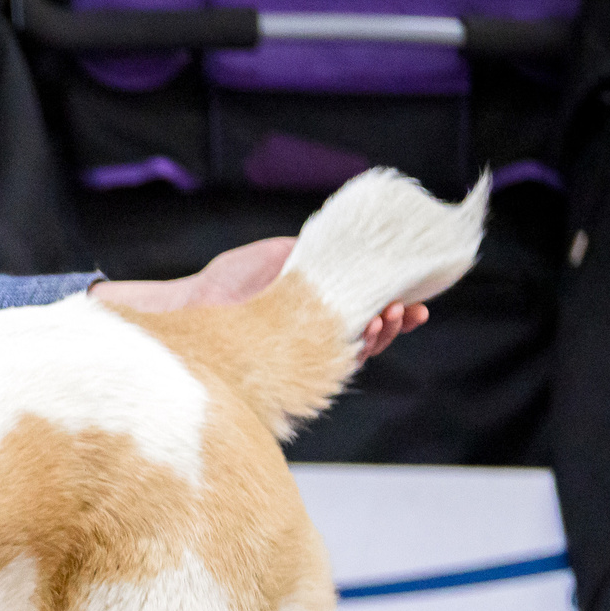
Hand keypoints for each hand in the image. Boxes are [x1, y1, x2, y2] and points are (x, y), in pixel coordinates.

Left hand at [93, 236, 429, 363]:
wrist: (191, 307)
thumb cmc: (226, 282)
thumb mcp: (277, 255)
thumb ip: (312, 252)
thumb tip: (348, 240)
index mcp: (318, 305)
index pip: (368, 305)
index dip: (397, 300)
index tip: (419, 292)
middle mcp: (317, 331)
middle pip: (373, 331)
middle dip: (399, 321)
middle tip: (412, 309)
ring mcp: (306, 352)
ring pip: (358, 352)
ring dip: (381, 336)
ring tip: (391, 317)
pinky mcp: (292, 370)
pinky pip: (333, 368)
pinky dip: (353, 353)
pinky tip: (365, 335)